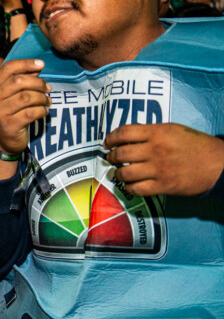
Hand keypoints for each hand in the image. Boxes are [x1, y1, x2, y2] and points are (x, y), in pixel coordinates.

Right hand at [0, 59, 50, 154]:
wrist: (3, 139)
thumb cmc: (11, 112)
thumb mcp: (12, 95)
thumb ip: (23, 80)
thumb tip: (37, 67)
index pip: (8, 68)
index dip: (25, 63)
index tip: (41, 64)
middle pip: (18, 81)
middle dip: (38, 83)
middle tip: (47, 88)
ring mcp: (0, 112)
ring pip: (26, 97)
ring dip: (42, 98)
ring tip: (48, 100)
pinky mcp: (9, 125)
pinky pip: (31, 113)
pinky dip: (42, 110)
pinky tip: (45, 111)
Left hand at [104, 123, 223, 196]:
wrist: (219, 164)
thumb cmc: (196, 145)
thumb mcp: (173, 130)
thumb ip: (151, 132)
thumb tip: (127, 138)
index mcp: (157, 133)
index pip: (124, 133)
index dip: (111, 138)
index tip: (107, 143)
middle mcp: (155, 150)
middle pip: (121, 154)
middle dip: (112, 157)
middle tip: (111, 158)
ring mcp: (159, 169)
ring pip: (125, 173)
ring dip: (118, 173)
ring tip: (119, 173)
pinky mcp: (164, 186)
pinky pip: (137, 189)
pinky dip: (129, 188)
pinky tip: (130, 185)